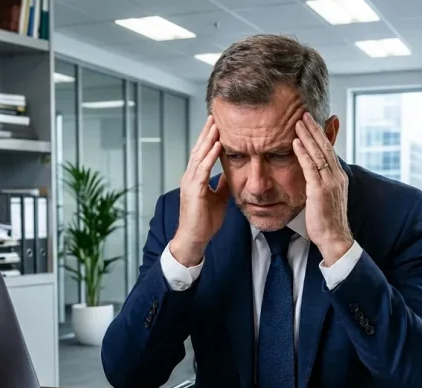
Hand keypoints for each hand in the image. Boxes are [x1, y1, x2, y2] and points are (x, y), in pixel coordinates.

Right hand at [170, 115, 228, 266]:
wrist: (194, 239)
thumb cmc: (204, 221)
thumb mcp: (218, 198)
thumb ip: (222, 184)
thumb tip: (231, 172)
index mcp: (195, 178)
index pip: (202, 153)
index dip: (209, 138)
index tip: (217, 124)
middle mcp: (190, 176)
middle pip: (199, 149)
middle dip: (207, 132)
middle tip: (215, 115)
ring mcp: (190, 182)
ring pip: (199, 155)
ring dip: (208, 139)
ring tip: (217, 124)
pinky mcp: (193, 190)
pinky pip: (202, 169)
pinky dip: (210, 156)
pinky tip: (217, 145)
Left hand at [293, 112, 352, 264]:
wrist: (335, 239)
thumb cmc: (327, 221)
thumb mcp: (326, 198)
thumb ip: (321, 184)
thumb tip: (314, 175)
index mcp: (339, 178)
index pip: (329, 151)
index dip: (320, 135)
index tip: (311, 122)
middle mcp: (336, 177)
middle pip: (325, 147)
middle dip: (314, 129)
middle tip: (303, 113)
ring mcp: (329, 183)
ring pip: (318, 154)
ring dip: (308, 136)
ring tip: (298, 122)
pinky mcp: (320, 191)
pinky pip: (310, 168)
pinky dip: (303, 153)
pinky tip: (296, 142)